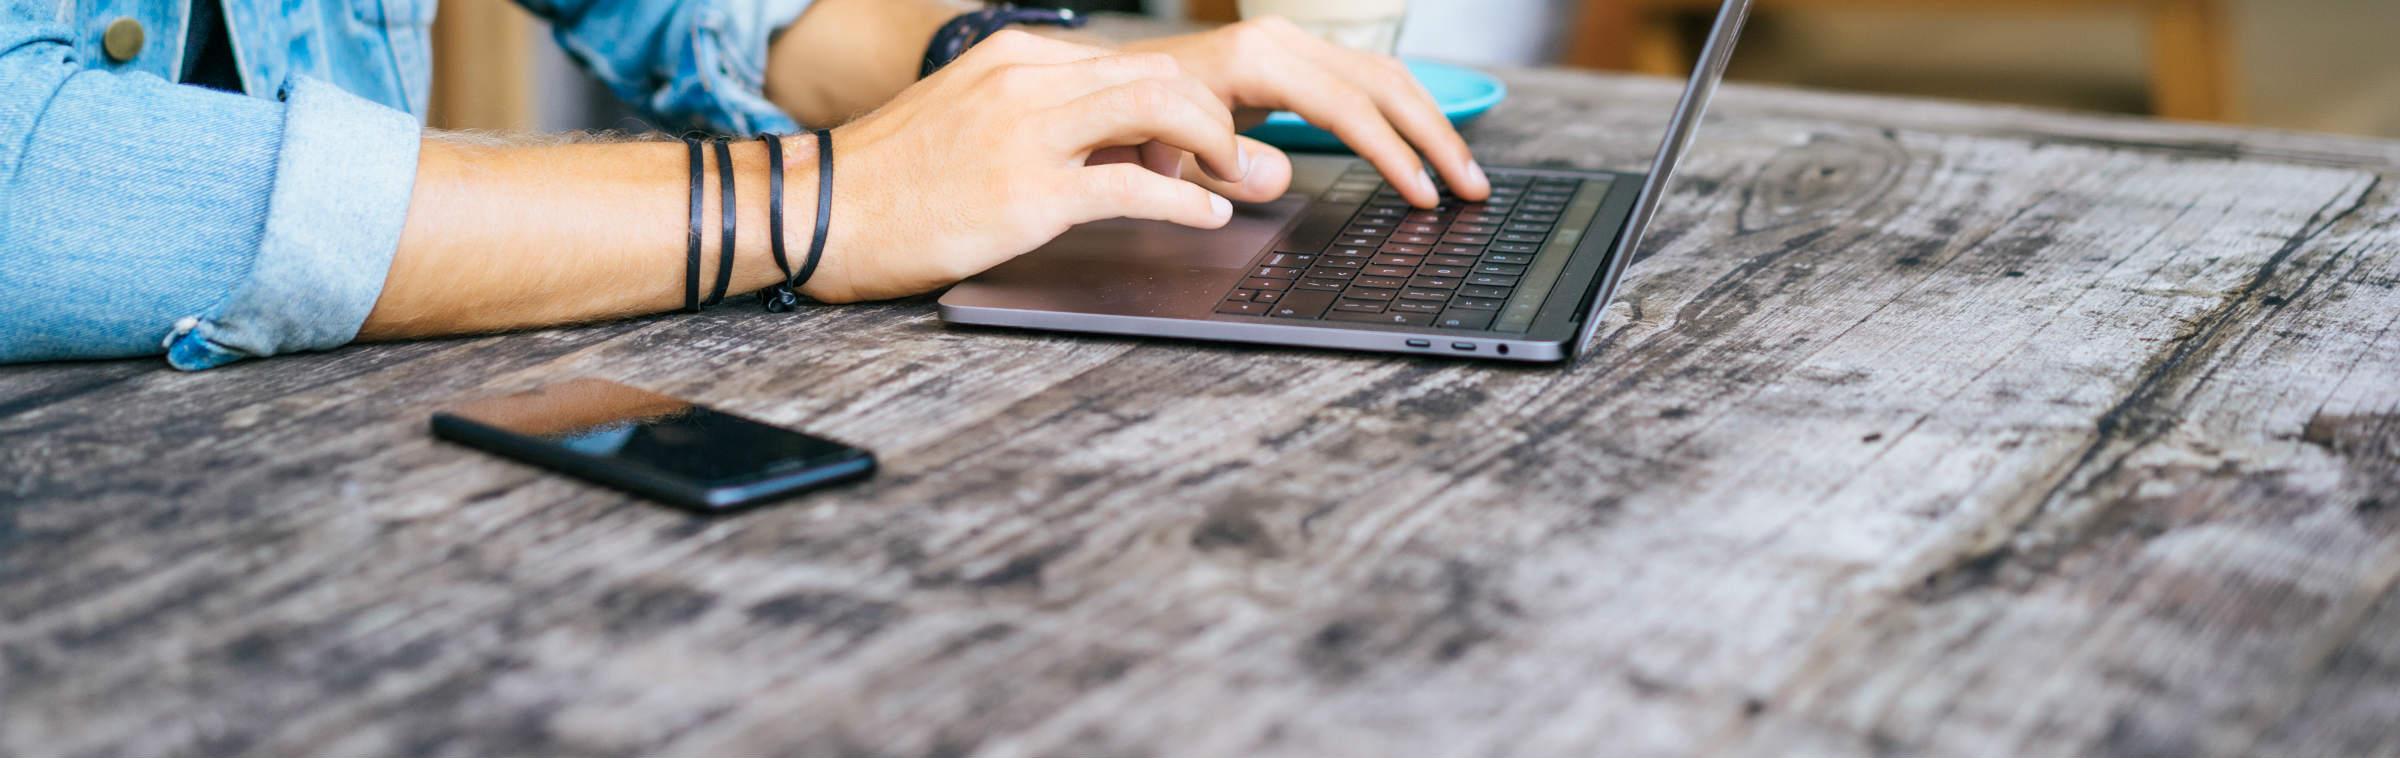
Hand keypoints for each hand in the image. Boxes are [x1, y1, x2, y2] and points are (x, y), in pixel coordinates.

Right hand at [800, 31, 1252, 302]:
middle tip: (1237, 158)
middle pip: (1159, 76)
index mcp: (1014, 57)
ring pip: (1160, 111)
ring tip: (1234, 178)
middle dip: (1214, 117)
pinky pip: (1134, 189)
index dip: (1182, 103)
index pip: (1129, 62)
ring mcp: (1028, 133)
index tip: (1204, 140)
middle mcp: (1026, 80)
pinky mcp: (1028, 193)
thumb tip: (1115, 148)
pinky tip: (1207, 216)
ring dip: (1214, 146)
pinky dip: (1186, 202)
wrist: (818, 212)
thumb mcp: (970, 122)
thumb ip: (1040, 121)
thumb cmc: (892, 180)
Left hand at [1124, 17, 1492, 208]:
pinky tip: (1426, 143)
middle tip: (1473, 190)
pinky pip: (1366, 78)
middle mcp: (1281, 42)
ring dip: (1431, 125)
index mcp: (1257, 62)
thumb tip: (1280, 178)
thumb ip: (1222, 165)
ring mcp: (1291, 44)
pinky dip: (1404, 111)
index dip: (1394, 155)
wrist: (1108, 83)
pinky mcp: (1295, 56)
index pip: (1350, 109)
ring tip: (1465, 175)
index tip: (1423, 196)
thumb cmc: (1132, 121)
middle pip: (1385, 85)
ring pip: (1385, 76)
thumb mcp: (1166, 152)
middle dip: (1436, 139)